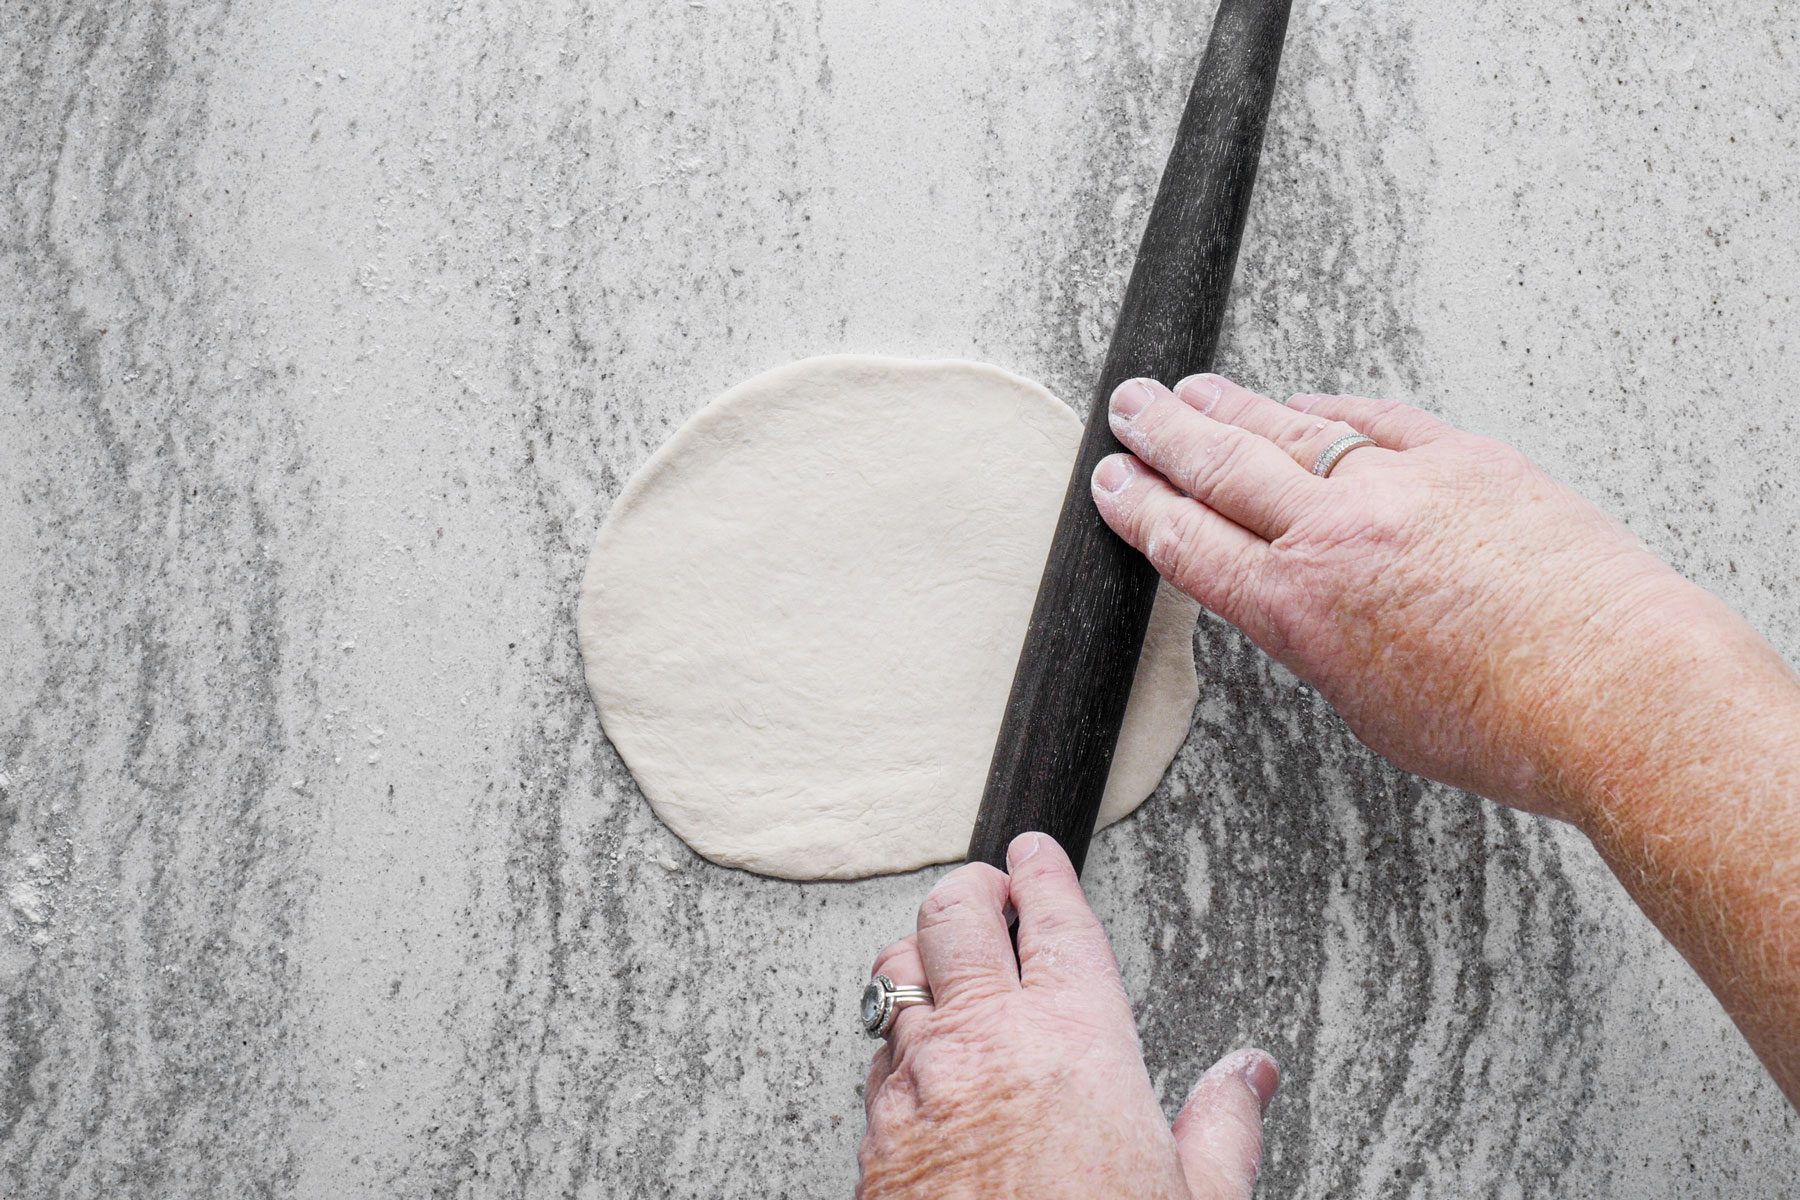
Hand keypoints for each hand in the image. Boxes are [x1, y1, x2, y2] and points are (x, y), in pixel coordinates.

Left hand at [858, 832, 1277, 1198]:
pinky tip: (921, 1058)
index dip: (1041, 870)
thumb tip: (1251, 1074)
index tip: (1036, 850)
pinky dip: (897, 1034)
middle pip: (954, 915)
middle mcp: (986, 1043)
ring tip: (946, 959)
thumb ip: (1223, 1124)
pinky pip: (875, 1052)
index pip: (1053, 917)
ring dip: (922, 954)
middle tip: (989, 893)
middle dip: (971, 891)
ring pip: (896, 971)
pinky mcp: (877, 1132)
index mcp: (1077, 1041)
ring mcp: (921, 1084)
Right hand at [1088, 373, 1716, 819]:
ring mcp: (1400, 485)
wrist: (1619, 691)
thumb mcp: (1371, 709)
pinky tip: (1304, 397)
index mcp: (1299, 610)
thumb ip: (1322, 644)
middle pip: (1220, 469)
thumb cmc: (1507, 725)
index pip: (1189, 544)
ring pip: (1289, 429)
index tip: (1112, 484)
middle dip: (1162, 437)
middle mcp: (1335, 536)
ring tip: (1190, 389)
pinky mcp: (1465, 457)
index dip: (1138, 509)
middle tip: (1127, 410)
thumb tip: (1314, 603)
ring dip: (1229, 407)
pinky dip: (1329, 405)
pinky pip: (1376, 417)